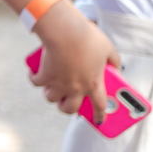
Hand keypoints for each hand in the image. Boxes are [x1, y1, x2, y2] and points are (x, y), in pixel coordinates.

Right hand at [31, 2, 120, 122]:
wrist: (64, 30)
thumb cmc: (87, 37)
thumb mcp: (108, 48)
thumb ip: (114, 60)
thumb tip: (117, 68)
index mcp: (93, 82)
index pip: (99, 106)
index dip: (100, 115)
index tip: (99, 121)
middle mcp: (76, 87)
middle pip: (70, 108)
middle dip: (67, 108)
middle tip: (66, 103)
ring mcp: (59, 83)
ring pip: (51, 98)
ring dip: (51, 94)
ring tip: (51, 87)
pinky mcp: (44, 75)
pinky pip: (37, 83)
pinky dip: (35, 79)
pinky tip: (35, 74)